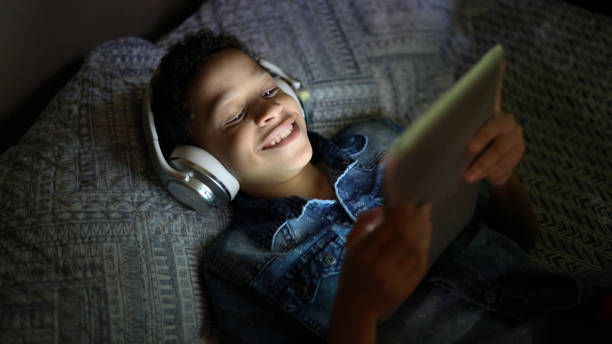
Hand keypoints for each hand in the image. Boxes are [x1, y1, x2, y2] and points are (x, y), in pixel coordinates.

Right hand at [334, 203, 431, 321]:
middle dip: (417, 220)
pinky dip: (424, 250)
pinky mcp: (404, 289)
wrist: (356, 306)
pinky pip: (419, 266)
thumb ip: (364, 222)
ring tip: (426, 221)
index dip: (401, 214)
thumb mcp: (351, 245)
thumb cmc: (352, 271)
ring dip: (424, 233)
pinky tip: (425, 240)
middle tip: (424, 209)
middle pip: (405, 238)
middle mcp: (378, 266)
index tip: (409, 204)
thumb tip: (384, 207)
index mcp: (363, 253)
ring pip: (415, 251)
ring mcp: (393, 279)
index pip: (387, 228)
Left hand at [464, 61, 524, 185]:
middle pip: (498, 124)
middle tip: (469, 148)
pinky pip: (506, 162)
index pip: (494, 91)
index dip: (496, 76)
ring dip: (484, 164)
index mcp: (489, 112)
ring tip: (468, 175)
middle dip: (483, 137)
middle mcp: (506, 119)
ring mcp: (515, 136)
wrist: (491, 173)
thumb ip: (453, 129)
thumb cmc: (470, 151)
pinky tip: (480, 177)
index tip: (499, 60)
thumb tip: (426, 129)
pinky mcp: (519, 152)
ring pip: (502, 148)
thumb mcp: (460, 139)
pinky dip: (491, 171)